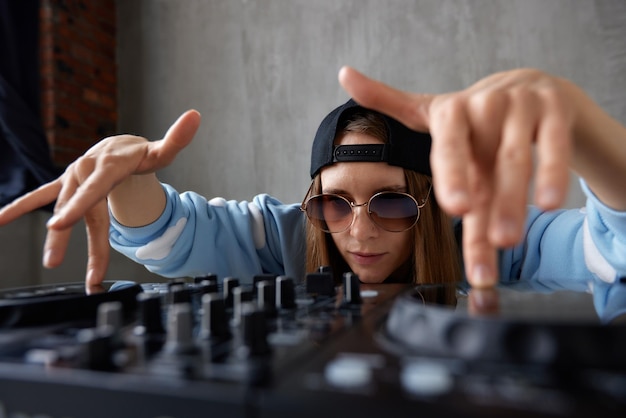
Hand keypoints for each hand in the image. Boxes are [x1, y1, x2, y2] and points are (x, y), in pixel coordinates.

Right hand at [0, 110, 200, 284]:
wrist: (122, 146)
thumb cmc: (143, 153)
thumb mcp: (162, 151)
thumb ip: (177, 138)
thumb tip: (196, 115)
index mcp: (108, 164)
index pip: (94, 189)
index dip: (78, 206)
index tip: (60, 223)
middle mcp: (86, 169)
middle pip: (79, 205)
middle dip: (67, 232)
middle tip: (53, 261)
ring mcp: (74, 177)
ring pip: (62, 206)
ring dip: (55, 235)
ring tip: (48, 261)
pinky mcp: (67, 184)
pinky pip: (41, 194)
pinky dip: (19, 205)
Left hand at [338, 67, 575, 287]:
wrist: (529, 88)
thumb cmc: (474, 117)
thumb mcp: (432, 110)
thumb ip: (390, 101)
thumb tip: (344, 74)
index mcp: (450, 113)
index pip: (448, 149)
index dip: (452, 175)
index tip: (454, 208)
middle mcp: (484, 107)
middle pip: (484, 161)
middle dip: (487, 199)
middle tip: (491, 240)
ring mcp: (520, 108)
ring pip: (518, 159)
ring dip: (515, 200)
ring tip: (508, 240)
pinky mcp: (553, 112)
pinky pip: (554, 146)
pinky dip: (553, 172)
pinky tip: (551, 202)